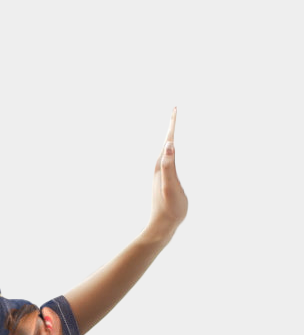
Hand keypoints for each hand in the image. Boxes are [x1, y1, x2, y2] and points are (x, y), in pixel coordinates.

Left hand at [147, 107, 187, 242]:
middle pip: (166, 143)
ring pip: (166, 152)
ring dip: (169, 139)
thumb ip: (169, 166)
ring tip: (173, 128)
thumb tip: (168, 145)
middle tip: (175, 112)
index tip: (175, 109)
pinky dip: (171, 152)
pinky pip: (168, 161)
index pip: (168, 141)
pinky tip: (171, 155)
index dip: (172, 125)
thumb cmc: (169, 208)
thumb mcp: (170, 186)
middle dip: (171, 127)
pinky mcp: (164, 182)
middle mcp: (159, 169)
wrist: (162, 226)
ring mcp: (161, 175)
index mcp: (162, 166)